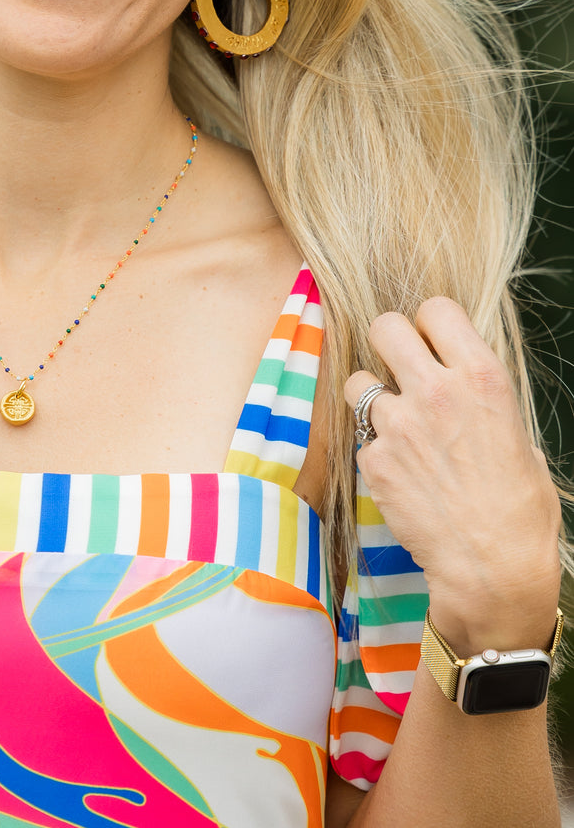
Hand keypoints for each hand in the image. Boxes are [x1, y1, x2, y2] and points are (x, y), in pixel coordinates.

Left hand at [344, 297, 560, 655]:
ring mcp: (398, 424)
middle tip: (397, 365)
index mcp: (481, 378)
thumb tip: (458, 381)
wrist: (493, 569)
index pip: (435, 308)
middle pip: (384, 326)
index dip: (429, 323)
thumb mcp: (517, 435)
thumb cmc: (519, 509)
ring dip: (373, 398)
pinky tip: (401, 473)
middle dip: (387, 341)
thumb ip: (478, 398)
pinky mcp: (373, 459)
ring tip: (396, 425)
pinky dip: (375, 449)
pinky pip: (362, 436)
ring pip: (359, 381)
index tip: (431, 342)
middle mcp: (436, 391)